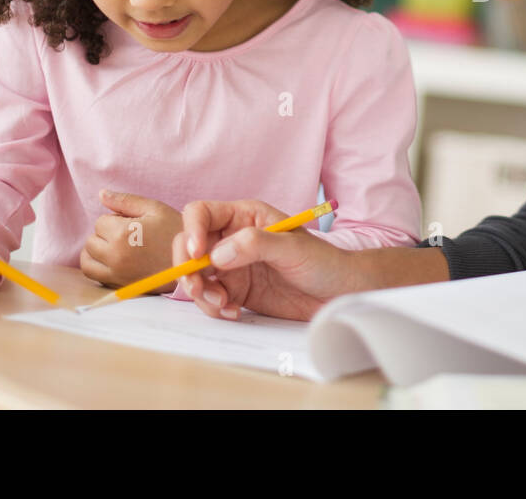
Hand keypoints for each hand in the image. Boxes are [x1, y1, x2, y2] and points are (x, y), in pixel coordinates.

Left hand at [80, 191, 181, 289]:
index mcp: (123, 233)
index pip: (100, 222)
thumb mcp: (154, 209)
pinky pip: (94, 276)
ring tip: (116, 248)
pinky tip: (115, 261)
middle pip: (91, 241)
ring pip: (87, 260)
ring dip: (96, 252)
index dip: (115, 219)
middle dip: (104, 235)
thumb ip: (125, 201)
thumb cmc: (175, 231)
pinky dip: (98, 267)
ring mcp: (116, 274)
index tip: (132, 224)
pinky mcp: (119, 286)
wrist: (193, 261)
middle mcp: (115, 256)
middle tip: (126, 235)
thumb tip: (101, 194)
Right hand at [173, 199, 369, 321]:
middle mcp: (233, 239)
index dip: (192, 231)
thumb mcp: (293, 248)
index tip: (197, 255)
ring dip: (201, 293)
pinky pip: (210, 298)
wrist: (339, 294)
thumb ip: (256, 244)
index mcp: (245, 217)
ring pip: (196, 276)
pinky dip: (214, 308)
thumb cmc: (323, 261)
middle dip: (187, 268)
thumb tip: (217, 254)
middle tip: (198, 288)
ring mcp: (233, 266)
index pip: (202, 214)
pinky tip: (234, 312)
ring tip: (225, 305)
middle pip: (189, 247)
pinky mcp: (236, 291)